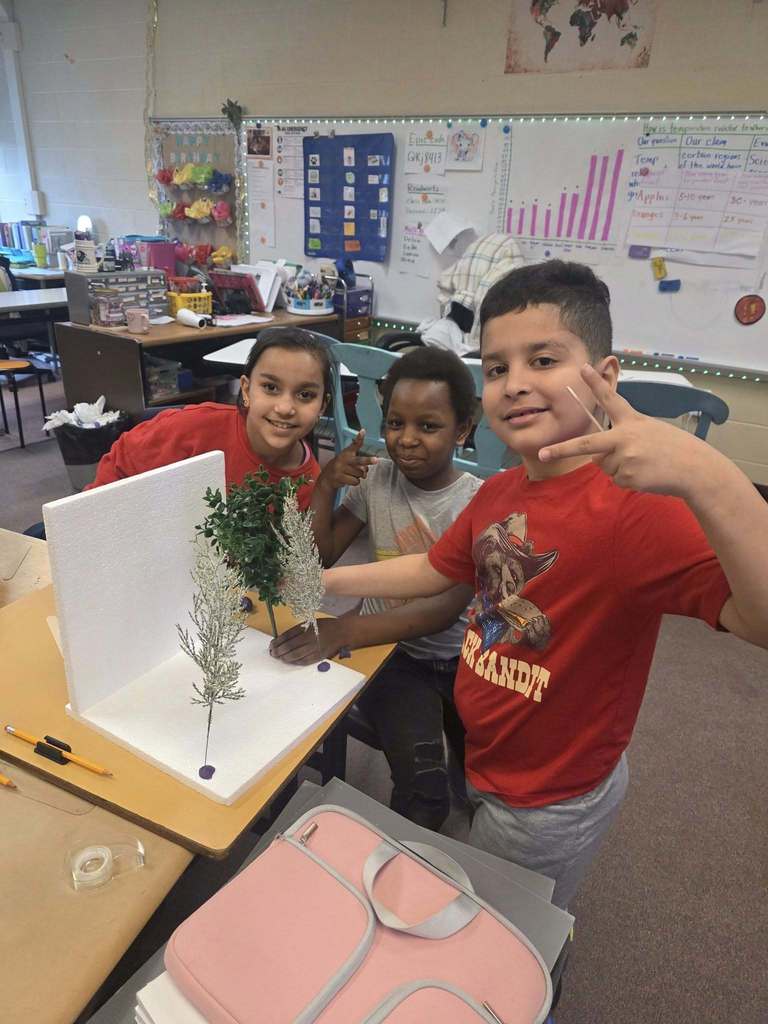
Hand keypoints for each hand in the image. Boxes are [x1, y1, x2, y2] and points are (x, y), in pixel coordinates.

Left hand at [269, 617, 348, 665]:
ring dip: (285, 657)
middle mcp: (310, 639)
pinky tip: (290, 661)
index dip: (278, 641)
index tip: (272, 644)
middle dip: (279, 651)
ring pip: (296, 655)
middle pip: (290, 646)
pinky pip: (305, 661)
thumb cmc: (325, 626)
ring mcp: (314, 648)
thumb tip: (282, 639)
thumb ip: (298, 631)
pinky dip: (295, 662)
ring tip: (279, 657)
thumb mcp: (310, 623)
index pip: (287, 636)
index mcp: (306, 628)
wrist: (342, 632)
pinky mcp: (319, 656)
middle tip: (273, 653)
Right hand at [317, 429, 376, 491]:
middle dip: (368, 460)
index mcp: (347, 453)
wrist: (327, 477)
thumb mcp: (347, 457)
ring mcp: (341, 468)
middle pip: (359, 460)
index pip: (354, 444)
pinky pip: (355, 481)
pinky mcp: (339, 477)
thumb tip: (370, 465)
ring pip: (359, 473)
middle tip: (376, 460)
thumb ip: (359, 458)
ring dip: (359, 476)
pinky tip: (349, 479)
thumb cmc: (342, 466)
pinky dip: (355, 482)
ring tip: (352, 474)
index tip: (363, 431)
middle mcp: (343, 459)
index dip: (359, 438)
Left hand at [538, 364, 718, 497]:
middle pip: (587, 444)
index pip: (611, 399)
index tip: (582, 368)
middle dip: (562, 450)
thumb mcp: (649, 431)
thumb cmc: (674, 449)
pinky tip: (647, 474)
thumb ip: (623, 438)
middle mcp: (625, 437)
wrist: (695, 469)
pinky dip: (628, 480)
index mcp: (632, 421)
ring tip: (644, 464)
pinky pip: (616, 480)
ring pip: (605, 466)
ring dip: (619, 468)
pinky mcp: (628, 476)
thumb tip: (600, 455)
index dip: (595, 383)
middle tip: (542, 453)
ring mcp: (625, 458)